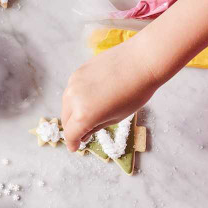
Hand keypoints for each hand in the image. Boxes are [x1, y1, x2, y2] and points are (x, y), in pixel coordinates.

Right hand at [61, 35, 159, 151]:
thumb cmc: (135, 92)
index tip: (74, 147)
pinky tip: (92, 96)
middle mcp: (74, 99)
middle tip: (84, 132)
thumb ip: (96, 126)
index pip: (70, 134)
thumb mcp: (117, 117)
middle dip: (73, 128)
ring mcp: (74, 83)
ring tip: (89, 112)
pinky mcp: (77, 72)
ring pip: (66, 103)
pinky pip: (72, 90)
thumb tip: (85, 132)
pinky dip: (77, 97)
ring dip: (73, 112)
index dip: (72, 143)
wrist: (141, 61)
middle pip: (65, 119)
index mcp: (84, 115)